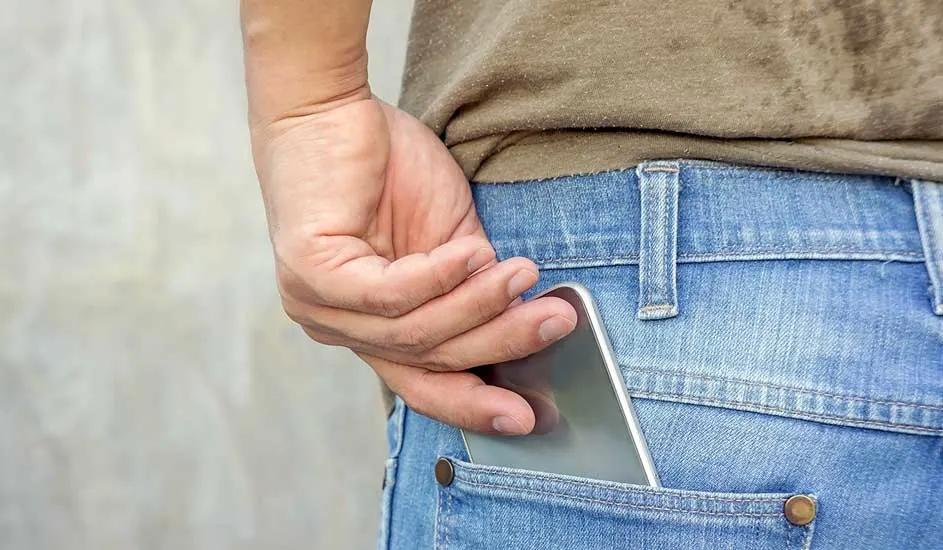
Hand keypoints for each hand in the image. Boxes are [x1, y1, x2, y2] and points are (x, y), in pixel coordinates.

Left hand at [250, 95, 576, 433]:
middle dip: (500, 346)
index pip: (423, 384)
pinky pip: (388, 295)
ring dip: (478, 305)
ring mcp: (317, 306)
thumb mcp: (450, 241)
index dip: (475, 405)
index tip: (530, 416)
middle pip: (429, 362)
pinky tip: (470, 254)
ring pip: (414, 332)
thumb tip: (523, 326)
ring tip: (522, 275)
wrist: (331, 108)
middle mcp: (338, 328)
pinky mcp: (310, 273)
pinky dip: (437, 277)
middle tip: (555, 322)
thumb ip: (475, 290)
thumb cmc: (386, 170)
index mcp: (368, 328)